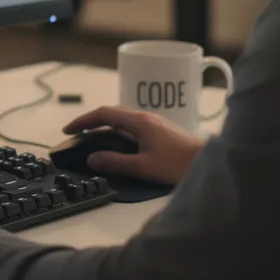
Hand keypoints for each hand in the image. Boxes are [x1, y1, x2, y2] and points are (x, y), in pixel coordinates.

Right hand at [63, 106, 203, 184]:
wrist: (209, 163)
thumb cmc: (180, 164)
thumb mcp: (143, 167)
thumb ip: (116, 163)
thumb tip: (93, 159)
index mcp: (140, 122)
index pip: (104, 114)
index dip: (84, 120)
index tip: (69, 129)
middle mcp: (147, 117)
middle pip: (113, 112)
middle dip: (92, 120)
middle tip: (77, 132)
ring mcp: (156, 122)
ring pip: (124, 118)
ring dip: (106, 124)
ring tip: (93, 136)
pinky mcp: (162, 130)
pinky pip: (133, 124)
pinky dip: (119, 129)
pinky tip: (119, 142)